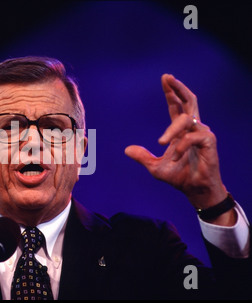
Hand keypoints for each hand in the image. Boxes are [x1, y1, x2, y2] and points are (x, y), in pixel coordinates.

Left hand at [125, 74, 234, 224]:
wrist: (194, 191)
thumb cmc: (179, 177)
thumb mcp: (155, 167)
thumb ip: (143, 157)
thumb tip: (127, 149)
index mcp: (180, 131)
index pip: (176, 107)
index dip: (171, 93)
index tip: (165, 79)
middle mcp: (193, 129)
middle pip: (189, 101)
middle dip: (178, 88)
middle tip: (167, 77)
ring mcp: (202, 134)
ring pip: (188, 119)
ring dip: (172, 130)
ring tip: (161, 142)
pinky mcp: (209, 142)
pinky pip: (193, 136)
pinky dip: (181, 145)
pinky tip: (175, 156)